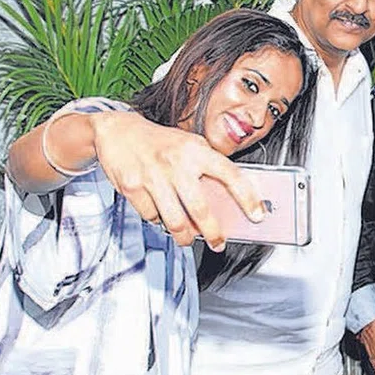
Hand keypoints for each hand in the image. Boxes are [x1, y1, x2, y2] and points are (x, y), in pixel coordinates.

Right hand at [91, 111, 264, 250]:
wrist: (118, 131)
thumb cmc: (159, 142)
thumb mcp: (189, 144)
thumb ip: (208, 166)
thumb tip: (229, 197)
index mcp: (196, 151)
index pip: (230, 175)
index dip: (247, 197)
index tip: (257, 214)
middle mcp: (176, 163)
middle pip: (201, 209)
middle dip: (213, 232)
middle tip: (218, 242)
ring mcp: (153, 177)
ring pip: (175, 220)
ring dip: (185, 236)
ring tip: (188, 238)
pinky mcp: (133, 188)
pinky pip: (152, 216)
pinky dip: (158, 221)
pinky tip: (161, 214)